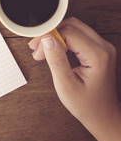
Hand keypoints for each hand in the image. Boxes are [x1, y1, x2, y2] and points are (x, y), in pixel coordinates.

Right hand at [29, 17, 120, 140]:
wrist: (102, 115)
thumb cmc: (87, 105)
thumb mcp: (66, 85)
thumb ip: (56, 60)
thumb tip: (47, 39)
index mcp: (98, 55)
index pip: (68, 32)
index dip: (48, 38)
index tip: (37, 51)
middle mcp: (103, 47)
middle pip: (72, 25)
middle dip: (51, 34)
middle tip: (36, 48)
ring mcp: (103, 48)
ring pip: (74, 28)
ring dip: (56, 36)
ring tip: (42, 51)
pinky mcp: (99, 50)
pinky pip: (78, 36)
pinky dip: (63, 40)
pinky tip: (53, 50)